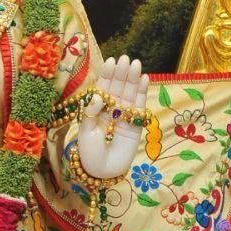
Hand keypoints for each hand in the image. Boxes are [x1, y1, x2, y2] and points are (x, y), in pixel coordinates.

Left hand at [77, 54, 148, 178]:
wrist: (102, 171)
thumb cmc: (89, 153)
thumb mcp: (84, 132)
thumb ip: (90, 114)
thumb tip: (97, 96)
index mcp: (97, 109)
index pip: (103, 88)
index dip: (107, 75)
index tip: (112, 61)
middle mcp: (111, 109)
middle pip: (118, 87)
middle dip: (122, 73)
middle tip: (126, 59)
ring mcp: (124, 116)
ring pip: (130, 94)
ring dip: (133, 79)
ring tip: (136, 64)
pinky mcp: (136, 125)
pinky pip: (140, 107)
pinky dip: (143, 93)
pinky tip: (145, 79)